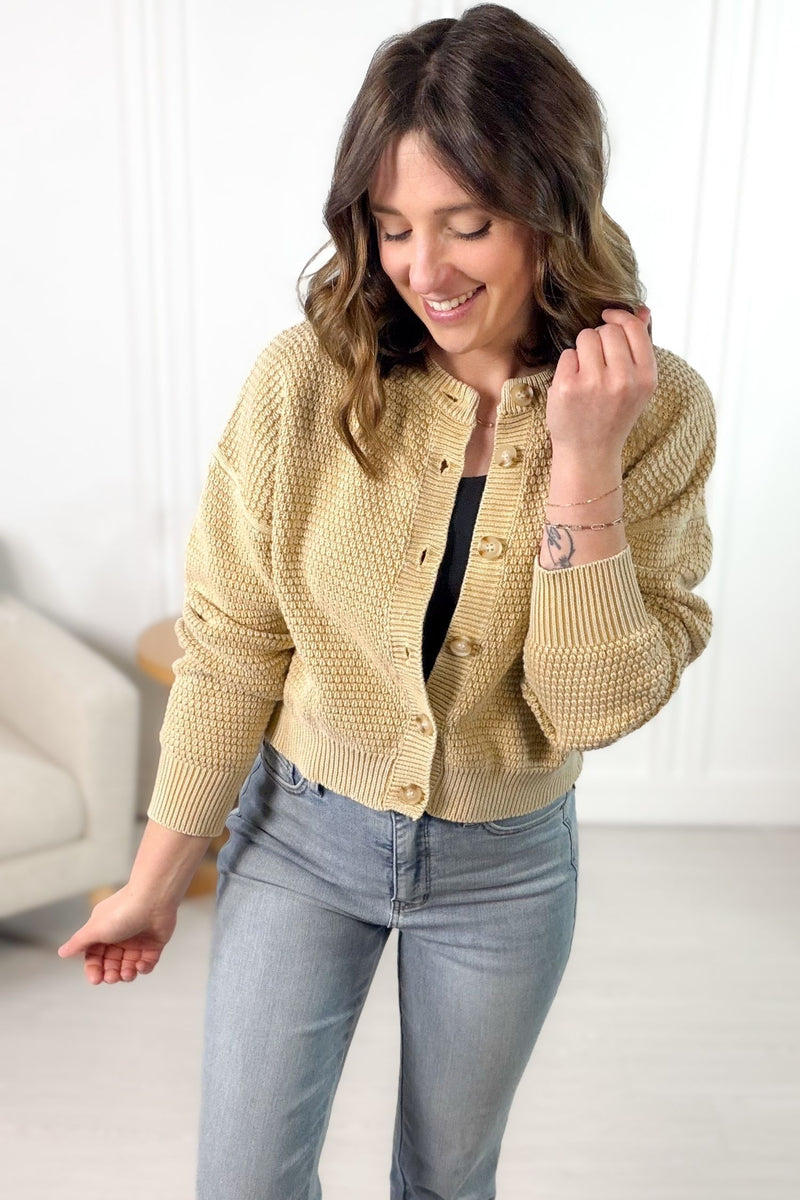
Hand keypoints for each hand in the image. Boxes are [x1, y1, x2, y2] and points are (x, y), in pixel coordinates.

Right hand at [56, 885, 178, 984]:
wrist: (153, 899)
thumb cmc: (121, 912)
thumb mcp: (94, 929)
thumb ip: (78, 942)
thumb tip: (62, 952)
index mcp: (103, 931)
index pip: (95, 956)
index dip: (94, 969)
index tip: (96, 979)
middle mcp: (120, 936)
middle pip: (112, 963)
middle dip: (111, 973)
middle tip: (112, 978)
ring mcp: (138, 940)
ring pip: (129, 965)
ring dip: (127, 973)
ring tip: (127, 973)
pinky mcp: (154, 943)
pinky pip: (148, 962)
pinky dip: (144, 967)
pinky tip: (141, 965)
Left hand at [545, 305, 656, 459]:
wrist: (589, 453)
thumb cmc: (612, 415)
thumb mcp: (636, 385)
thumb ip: (640, 347)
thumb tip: (642, 310)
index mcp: (645, 378)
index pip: (633, 328)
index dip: (619, 317)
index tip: (608, 318)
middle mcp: (623, 380)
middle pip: (607, 330)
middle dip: (599, 338)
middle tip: (597, 361)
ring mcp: (594, 384)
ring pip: (586, 337)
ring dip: (583, 349)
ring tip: (586, 373)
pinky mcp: (568, 387)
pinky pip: (568, 354)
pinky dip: (568, 366)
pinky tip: (573, 385)